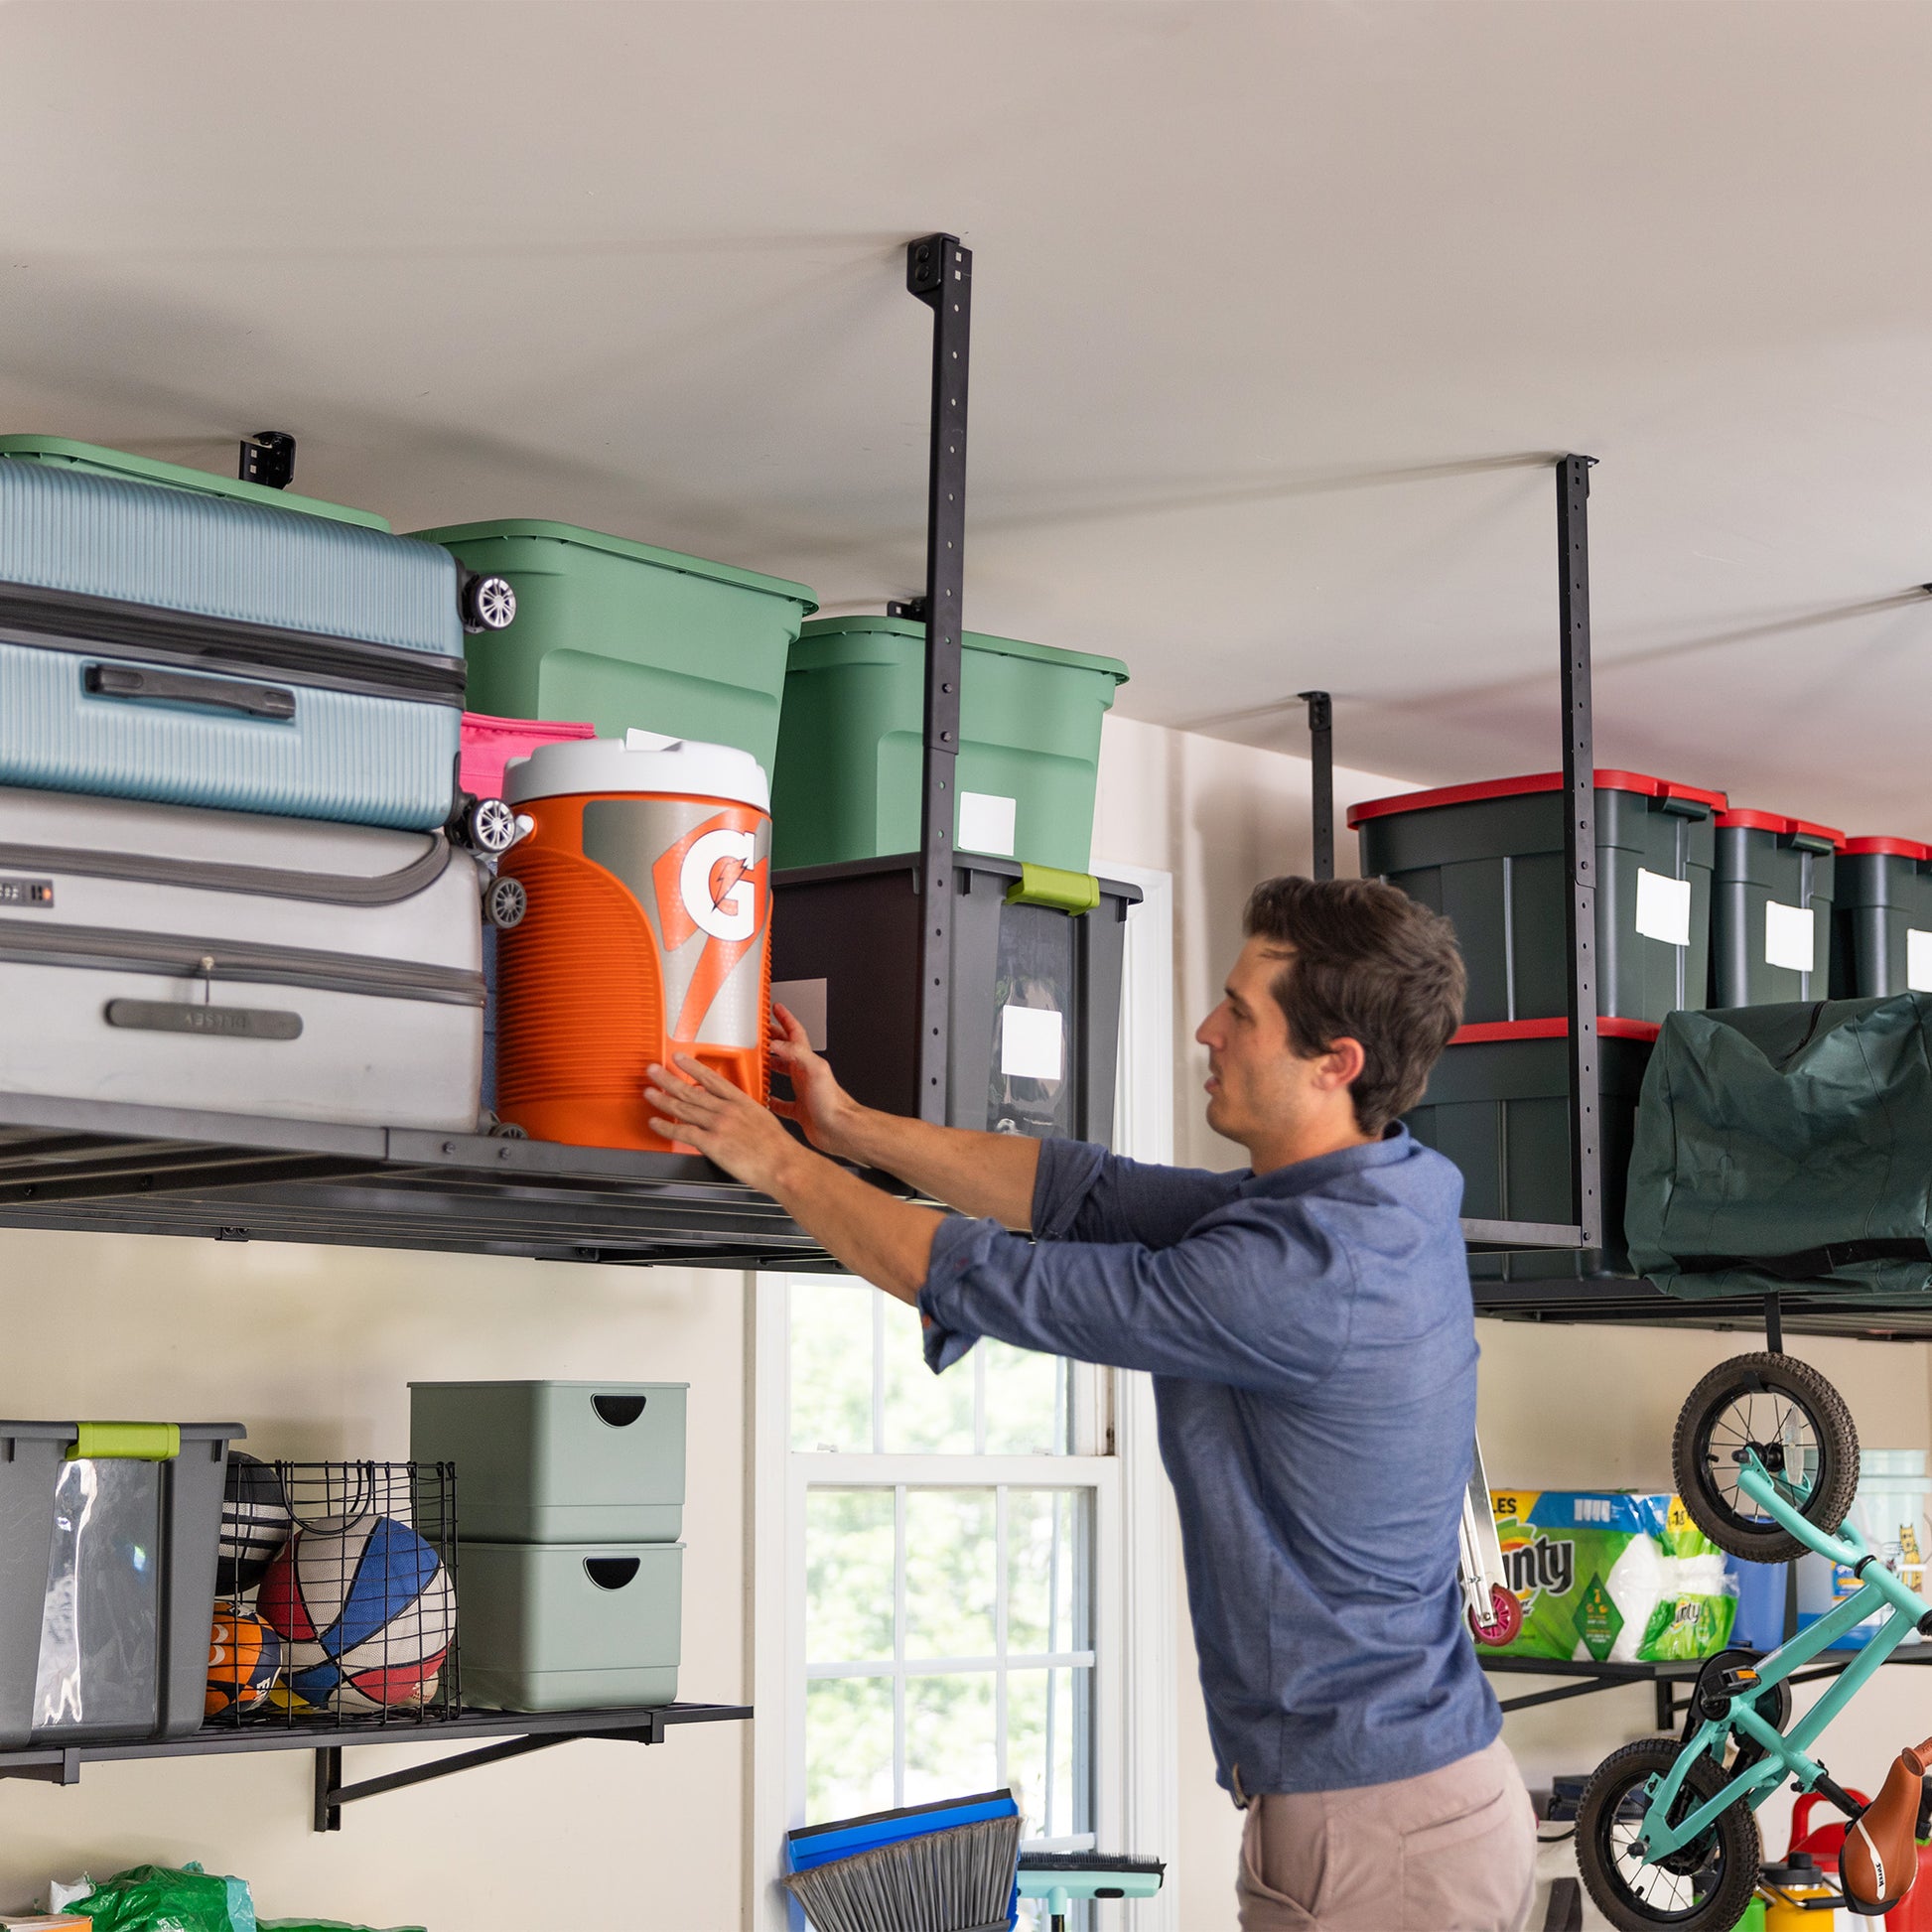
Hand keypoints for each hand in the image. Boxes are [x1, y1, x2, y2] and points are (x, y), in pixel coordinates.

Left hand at [645, 1055, 803, 1195]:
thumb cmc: (778, 1148)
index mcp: (741, 1102)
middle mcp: (727, 1110)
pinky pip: (683, 1132)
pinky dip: (666, 1127)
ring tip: (649, 1092)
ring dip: (662, 1099)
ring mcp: (718, 1125)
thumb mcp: (763, 1119)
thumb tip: (736, 1115)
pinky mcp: (712, 1143)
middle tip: (654, 1070)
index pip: (711, 1079)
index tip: (680, 1058)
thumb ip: (745, 1114)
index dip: (692, 1067)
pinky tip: (655, 1123)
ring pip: (683, 1108)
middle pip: (691, 1090)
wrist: (783, 1163)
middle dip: (669, 1079)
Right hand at [769, 1001, 863, 1157]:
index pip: (795, 1032)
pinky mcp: (800, 1110)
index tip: (777, 1008)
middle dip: (774, 1039)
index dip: (786, 1018)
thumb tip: (776, 1043)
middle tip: (761, 1032)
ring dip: (770, 1066)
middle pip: (786, 1050)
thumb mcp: (815, 1069)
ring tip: (757, 1061)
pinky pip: (782, 1103)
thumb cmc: (833, 1102)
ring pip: (783, 1074)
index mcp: (808, 1061)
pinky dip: (771, 1099)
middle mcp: (805, 1073)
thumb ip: (796, 1053)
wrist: (840, 1128)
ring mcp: (803, 1091)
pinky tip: (765, 1099)